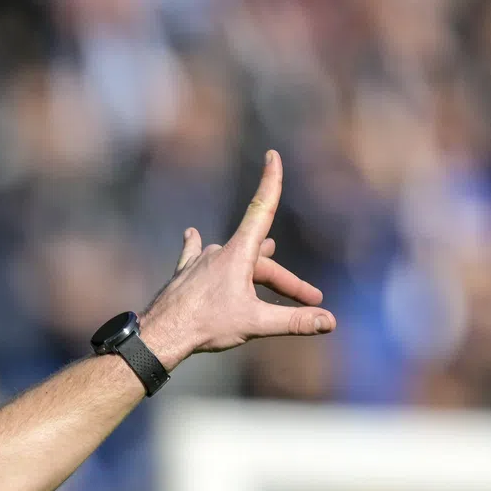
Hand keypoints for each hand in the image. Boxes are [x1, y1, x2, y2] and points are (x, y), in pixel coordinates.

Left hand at [138, 150, 333, 364]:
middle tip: (309, 299)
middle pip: (260, 258)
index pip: (261, 209)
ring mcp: (199, 262)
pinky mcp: (184, 274)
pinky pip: (195, 255)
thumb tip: (329, 321)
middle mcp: (219, 251)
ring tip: (268, 262)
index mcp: (238, 254)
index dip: (270, 182)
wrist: (161, 335)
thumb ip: (294, 321)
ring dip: (254, 268)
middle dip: (285, 279)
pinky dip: (198, 247)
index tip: (272, 155)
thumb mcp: (256, 323)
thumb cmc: (207, 325)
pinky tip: (191, 234)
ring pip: (235, 260)